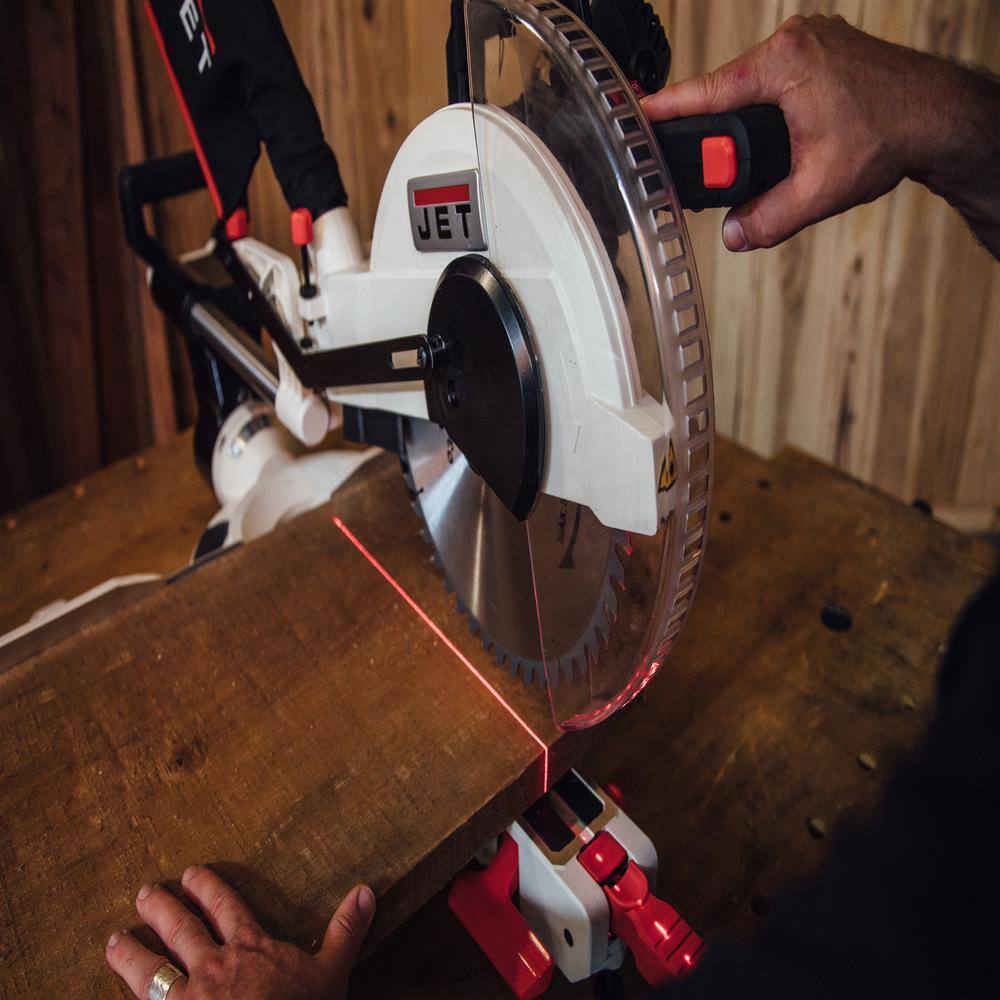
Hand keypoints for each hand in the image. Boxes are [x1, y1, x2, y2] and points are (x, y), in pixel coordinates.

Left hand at [105, 866, 373, 998]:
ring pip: (151, 968)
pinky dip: (129, 994)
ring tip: (114, 940)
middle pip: (181, 928)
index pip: (225, 907)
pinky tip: (116, 990)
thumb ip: (344, 930)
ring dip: (131, 952)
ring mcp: (189, 997)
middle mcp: (214, 965)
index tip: (189, 872)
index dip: (206, 888)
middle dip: (162, 908)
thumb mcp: (332, 972)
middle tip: (144, 892)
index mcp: (251, 947)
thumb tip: (366, 890)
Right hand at [641, 14, 999, 255]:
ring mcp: (810, 40)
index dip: (668, 107)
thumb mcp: (820, 189)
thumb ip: (769, 217)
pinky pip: (777, 78)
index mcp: (785, 63)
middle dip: (721, 132)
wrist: (942, 115)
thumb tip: (735, 236)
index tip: (634, 113)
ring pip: (755, 86)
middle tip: (715, 172)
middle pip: (730, 90)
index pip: (709, 90)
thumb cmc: (892, 135)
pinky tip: (779, 135)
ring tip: (763, 158)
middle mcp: (795, 41)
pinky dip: (769, 108)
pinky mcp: (822, 48)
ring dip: (748, 123)